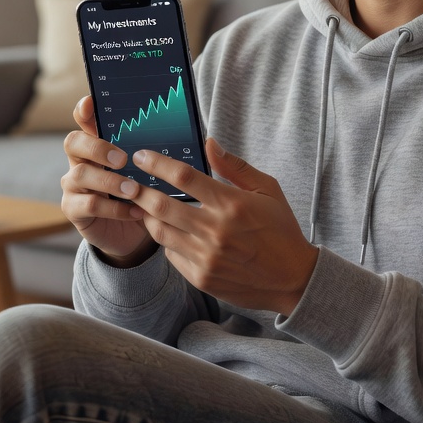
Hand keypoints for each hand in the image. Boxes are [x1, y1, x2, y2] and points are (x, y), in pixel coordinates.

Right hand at [61, 96, 155, 266]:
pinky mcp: (74, 209)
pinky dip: (115, 208)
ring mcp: (73, 185)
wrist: (131, 232)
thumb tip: (205, 140)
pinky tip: (136, 211)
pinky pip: (89, 205)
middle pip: (73, 142)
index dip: (84, 111)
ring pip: (81, 175)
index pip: (83, 120)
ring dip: (110, 181)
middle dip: (96, 147)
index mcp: (97, 144)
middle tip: (122, 158)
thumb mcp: (150, 172)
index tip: (90, 104)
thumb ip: (162, 153)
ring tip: (135, 190)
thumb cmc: (142, 192)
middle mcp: (80, 160)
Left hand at [119, 138, 319, 315]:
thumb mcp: (267, 189)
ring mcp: (206, 257)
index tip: (142, 156)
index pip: (184, 177)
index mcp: (232, 204)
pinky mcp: (201, 277)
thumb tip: (209, 143)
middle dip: (139, 190)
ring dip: (147, 216)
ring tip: (144, 206)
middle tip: (129, 182)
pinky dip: (166, 240)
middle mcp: (215, 231)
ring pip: (160, 231)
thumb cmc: (281, 229)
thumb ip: (234, 167)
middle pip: (161, 205)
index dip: (157, 164)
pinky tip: (171, 231)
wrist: (292, 279)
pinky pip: (171, 254)